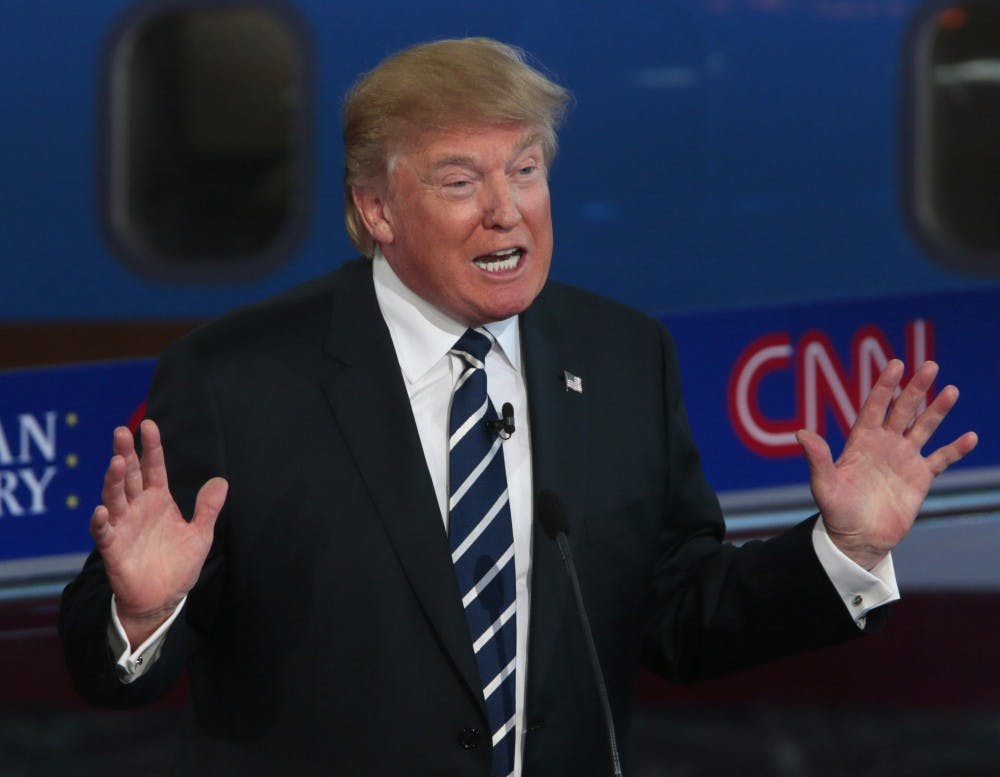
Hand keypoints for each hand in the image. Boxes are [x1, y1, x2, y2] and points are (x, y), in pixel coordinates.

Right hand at [90, 419, 226, 645]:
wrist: (163, 598)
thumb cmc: (179, 564)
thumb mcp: (200, 534)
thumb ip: (208, 508)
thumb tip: (222, 481)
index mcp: (158, 500)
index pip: (154, 468)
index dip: (151, 447)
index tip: (148, 424)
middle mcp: (138, 508)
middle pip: (130, 476)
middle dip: (125, 454)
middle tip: (122, 432)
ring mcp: (124, 526)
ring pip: (115, 498)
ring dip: (114, 481)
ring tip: (117, 463)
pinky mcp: (113, 548)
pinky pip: (104, 532)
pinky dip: (101, 522)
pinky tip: (102, 510)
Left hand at [796, 360, 977, 569]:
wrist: (858, 538)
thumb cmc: (836, 511)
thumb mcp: (824, 485)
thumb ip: (818, 459)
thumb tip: (801, 434)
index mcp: (861, 441)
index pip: (875, 407)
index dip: (884, 386)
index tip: (896, 365)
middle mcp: (884, 444)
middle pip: (903, 410)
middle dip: (916, 389)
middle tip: (930, 365)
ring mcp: (904, 459)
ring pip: (924, 428)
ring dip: (937, 411)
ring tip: (951, 391)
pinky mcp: (920, 478)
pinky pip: (941, 459)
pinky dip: (955, 449)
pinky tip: (970, 437)